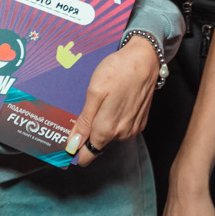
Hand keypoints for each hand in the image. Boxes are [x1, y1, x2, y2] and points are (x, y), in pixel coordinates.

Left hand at [66, 34, 159, 165]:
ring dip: (102, 124)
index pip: (87, 156)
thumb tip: (73, 146)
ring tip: (103, 102)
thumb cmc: (118, 71)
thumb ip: (84, 122)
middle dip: (88, 133)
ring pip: (109, 136)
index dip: (75, 149)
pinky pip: (121, 128)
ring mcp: (132, 128)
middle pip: (97, 145)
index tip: (69, 139)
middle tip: (87, 108)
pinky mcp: (140, 121)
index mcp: (107, 129)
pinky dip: (114, 119)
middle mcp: (121, 134)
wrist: (145, 59)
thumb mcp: (94, 93)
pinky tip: (114, 102)